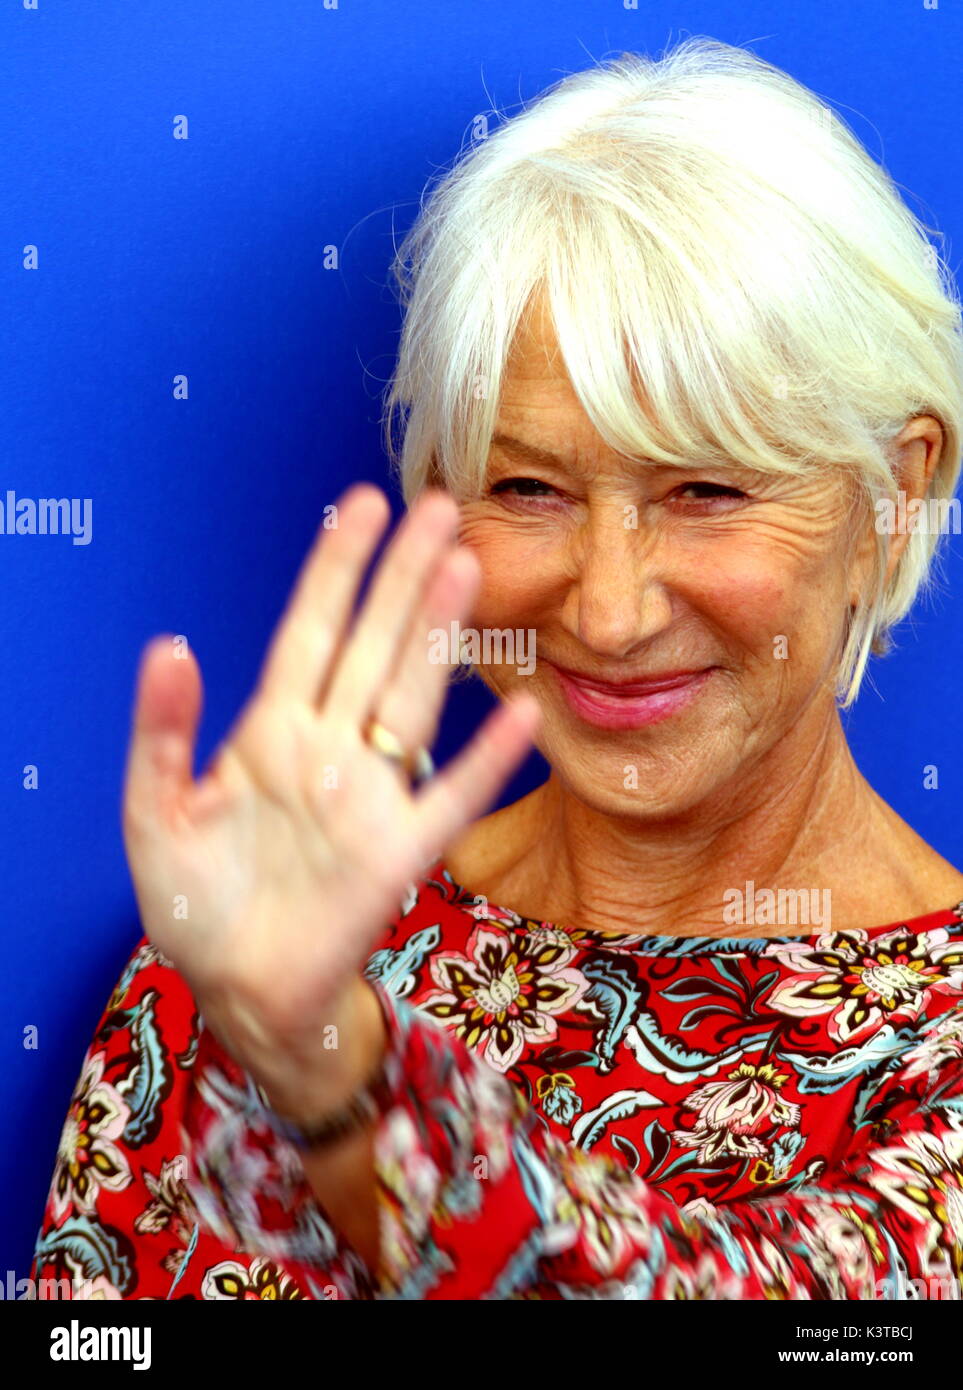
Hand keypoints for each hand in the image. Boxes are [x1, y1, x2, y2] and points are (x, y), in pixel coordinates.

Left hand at [120, 483, 540, 1108]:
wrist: (239, 988)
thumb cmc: (196, 902)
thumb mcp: (154, 813)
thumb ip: (162, 733)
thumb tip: (171, 644)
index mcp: (269, 731)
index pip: (309, 631)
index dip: (334, 568)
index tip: (362, 505)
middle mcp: (329, 749)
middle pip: (373, 646)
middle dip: (402, 577)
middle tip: (441, 508)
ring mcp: (370, 796)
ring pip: (411, 700)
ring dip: (437, 638)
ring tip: (466, 569)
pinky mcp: (400, 853)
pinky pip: (451, 799)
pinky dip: (487, 761)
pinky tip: (519, 715)